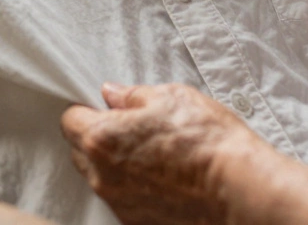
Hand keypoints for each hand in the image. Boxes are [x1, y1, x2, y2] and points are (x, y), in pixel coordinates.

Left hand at [60, 83, 280, 224]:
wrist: (238, 191)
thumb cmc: (207, 141)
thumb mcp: (171, 98)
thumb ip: (132, 96)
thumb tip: (114, 95)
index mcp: (101, 138)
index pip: (69, 120)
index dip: (86, 110)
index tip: (105, 108)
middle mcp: (102, 177)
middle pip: (80, 152)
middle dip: (97, 139)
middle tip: (132, 129)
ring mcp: (120, 204)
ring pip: (102, 179)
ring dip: (115, 166)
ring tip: (153, 155)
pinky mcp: (137, 223)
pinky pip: (124, 200)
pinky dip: (135, 189)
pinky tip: (164, 178)